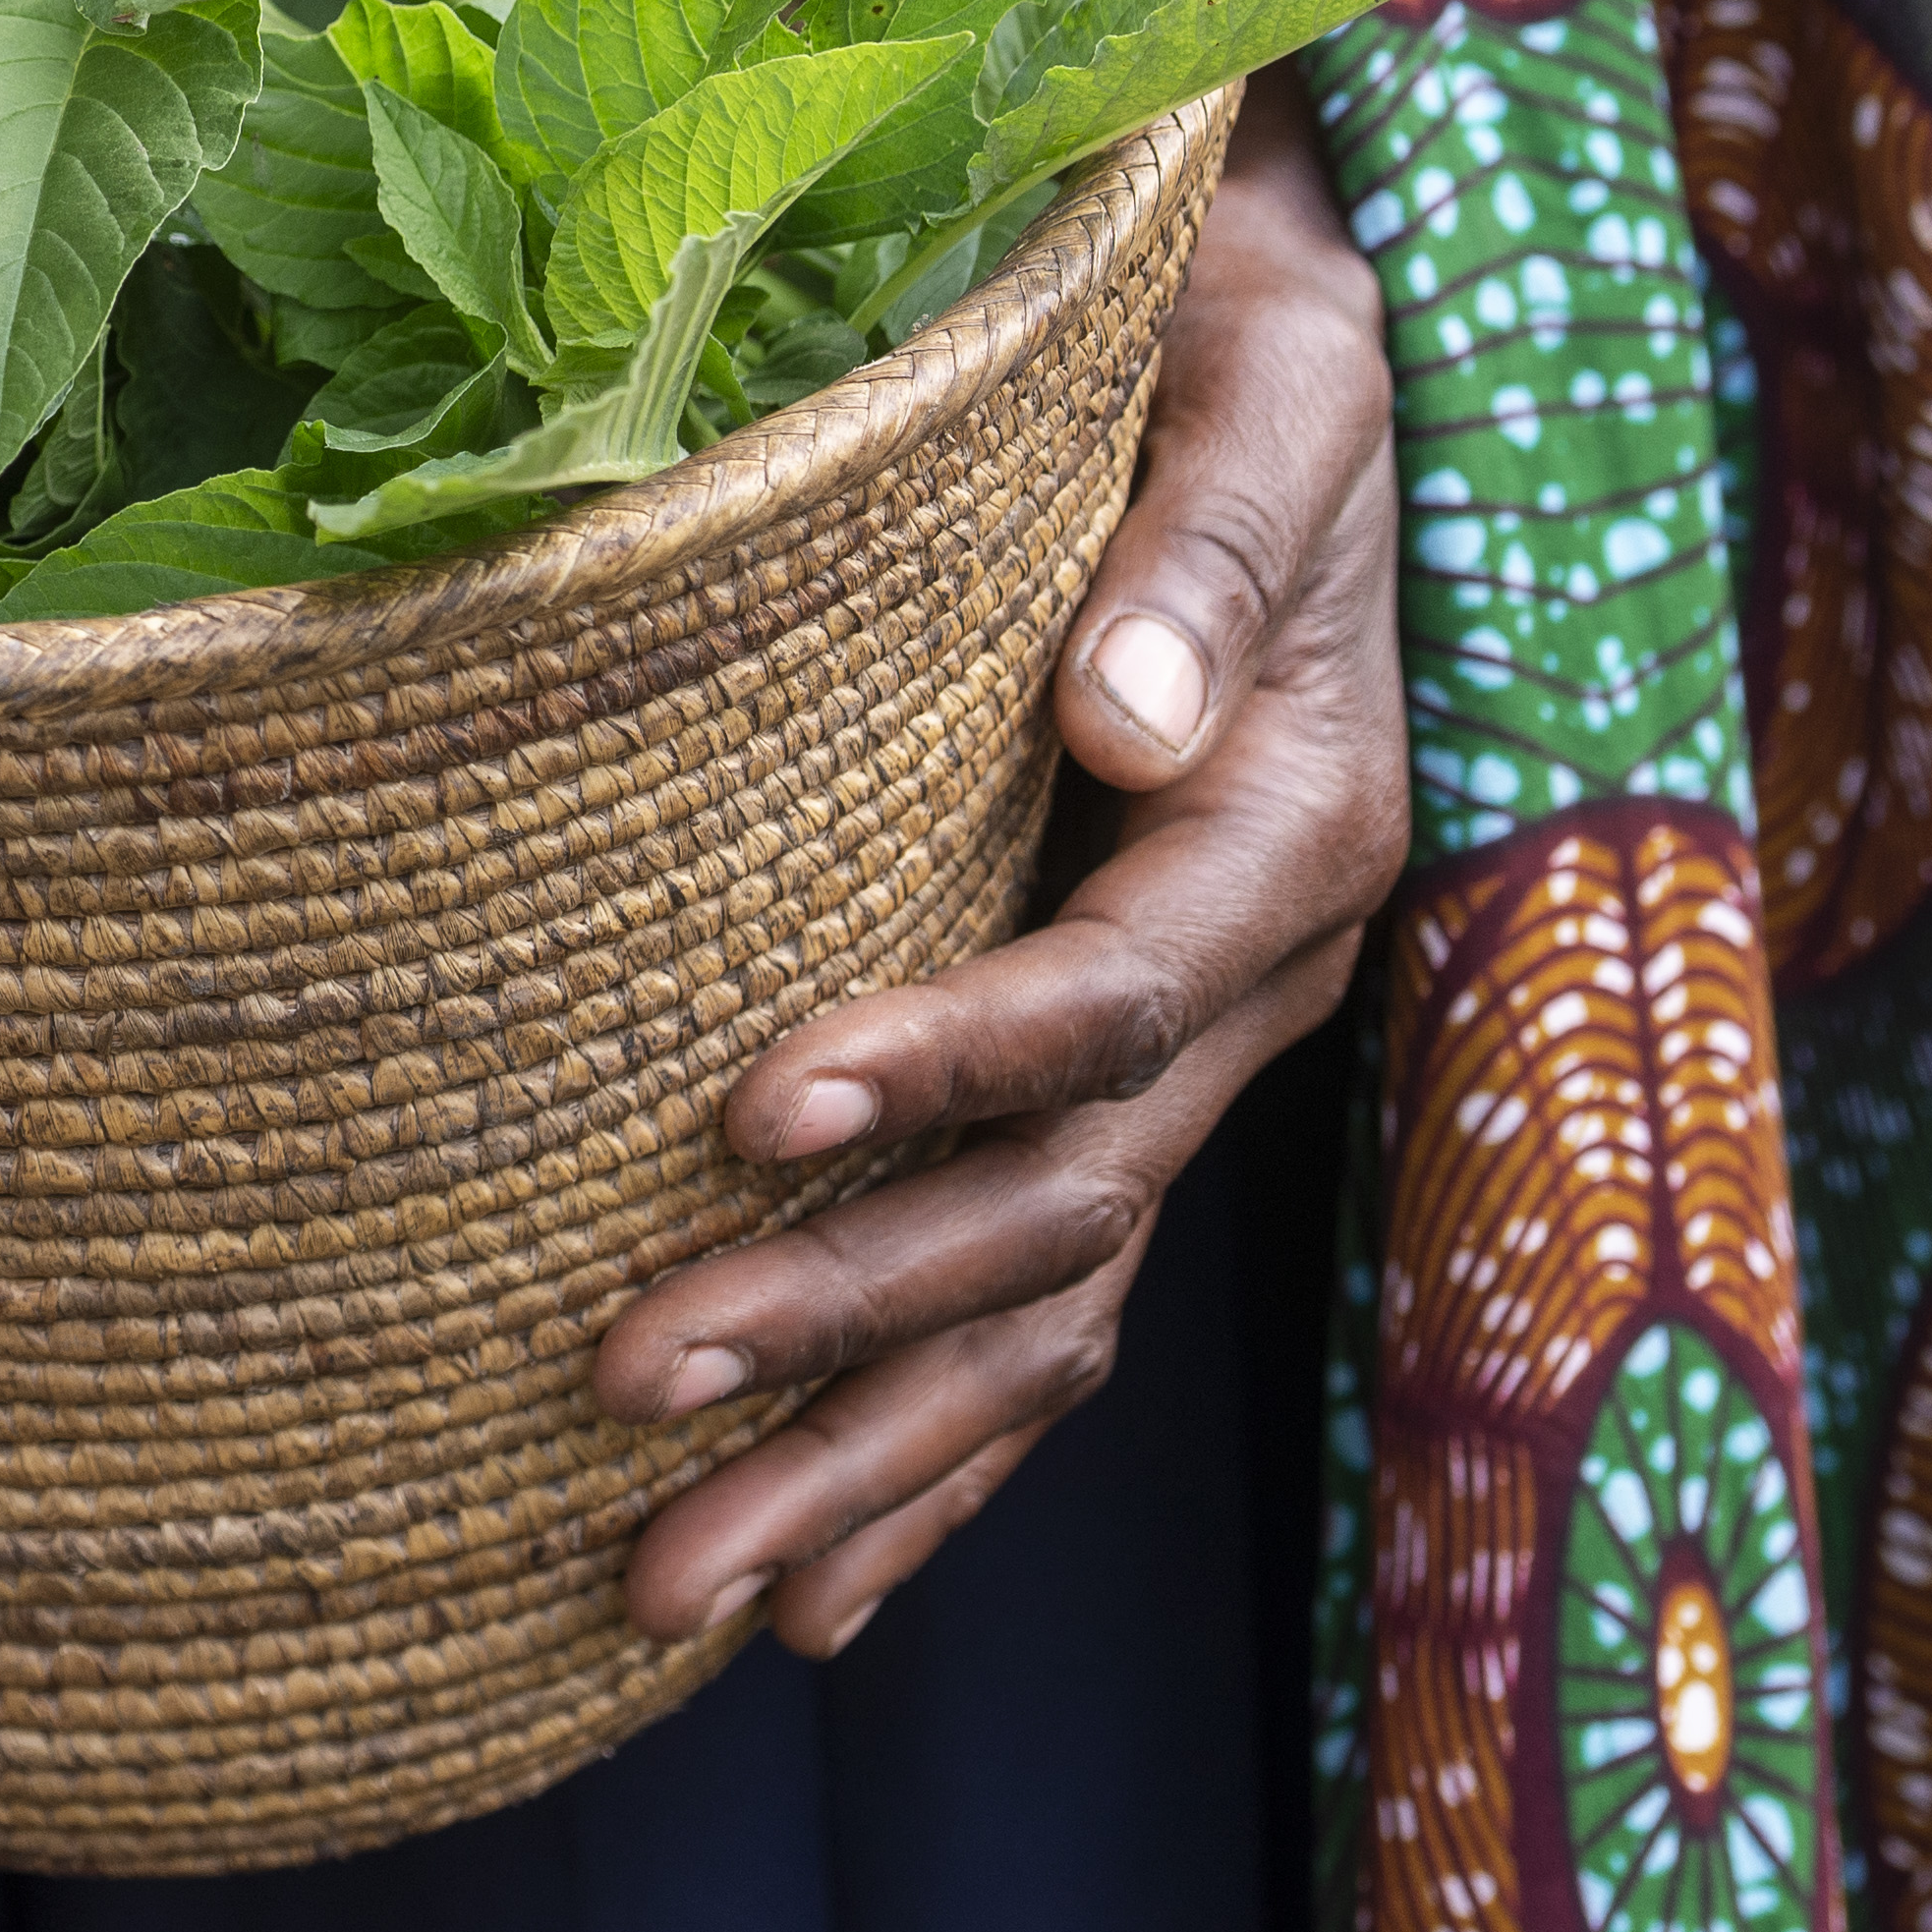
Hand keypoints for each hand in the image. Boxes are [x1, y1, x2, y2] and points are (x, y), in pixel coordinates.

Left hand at [586, 78, 1409, 1654]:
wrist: (1306, 337)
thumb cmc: (1260, 332)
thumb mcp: (1275, 378)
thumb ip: (1210, 544)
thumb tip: (1122, 719)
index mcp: (1295, 822)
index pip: (1108, 994)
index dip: (940, 1060)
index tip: (747, 1106)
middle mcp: (1254, 979)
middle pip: (1054, 1213)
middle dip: (844, 1326)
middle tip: (625, 1399)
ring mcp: (1194, 1058)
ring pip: (1039, 1317)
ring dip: (859, 1462)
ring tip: (664, 1593)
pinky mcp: (1125, 1086)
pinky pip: (1046, 1319)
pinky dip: (934, 1473)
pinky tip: (811, 1599)